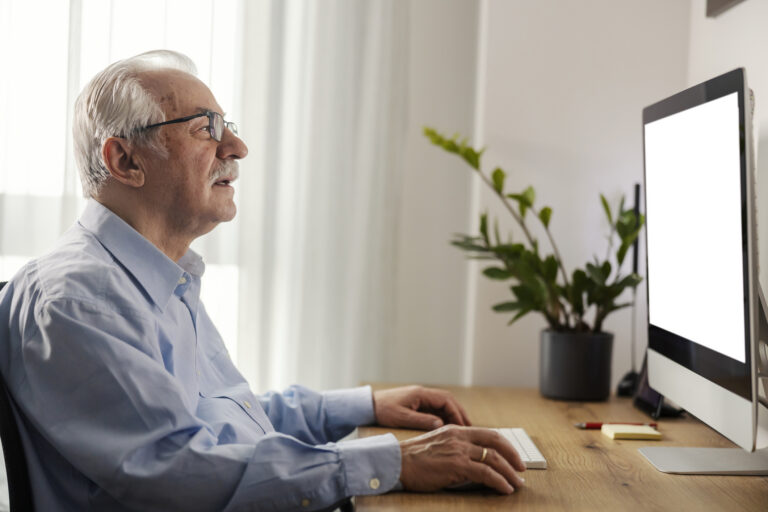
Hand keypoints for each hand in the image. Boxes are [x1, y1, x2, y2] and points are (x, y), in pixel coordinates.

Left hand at [373, 385, 470, 429]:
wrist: (368, 406)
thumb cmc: (383, 411)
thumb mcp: (402, 418)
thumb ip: (422, 421)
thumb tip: (441, 426)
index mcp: (421, 394)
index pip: (446, 400)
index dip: (457, 413)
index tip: (464, 426)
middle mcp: (423, 393)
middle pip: (448, 400)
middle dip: (459, 413)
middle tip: (469, 428)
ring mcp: (420, 398)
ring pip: (443, 404)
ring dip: (453, 415)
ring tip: (462, 429)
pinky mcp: (417, 403)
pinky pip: (435, 408)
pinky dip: (444, 416)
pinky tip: (447, 428)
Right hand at [399, 425, 525, 493]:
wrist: (397, 462)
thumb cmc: (413, 459)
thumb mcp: (437, 445)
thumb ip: (455, 448)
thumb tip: (473, 462)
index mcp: (455, 430)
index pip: (488, 434)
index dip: (505, 445)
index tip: (513, 457)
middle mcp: (459, 437)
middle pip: (496, 442)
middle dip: (513, 456)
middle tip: (522, 469)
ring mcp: (459, 450)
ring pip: (494, 459)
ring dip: (510, 473)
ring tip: (517, 484)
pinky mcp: (457, 465)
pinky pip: (486, 473)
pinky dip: (499, 482)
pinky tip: (505, 489)